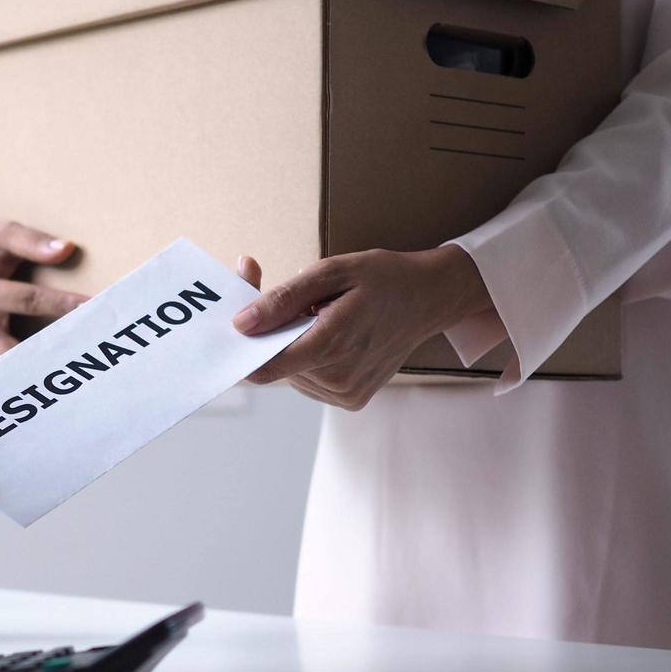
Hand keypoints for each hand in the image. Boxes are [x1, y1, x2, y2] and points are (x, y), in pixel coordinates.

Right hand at [0, 206, 89, 365]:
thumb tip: (67, 249)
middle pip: (12, 352)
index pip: (26, 301)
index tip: (94, 306)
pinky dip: (24, 374)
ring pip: (6, 370)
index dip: (61, 304)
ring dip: (38, 370)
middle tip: (86, 354)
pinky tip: (52, 369)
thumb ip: (30, 240)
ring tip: (75, 366)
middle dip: (48, 356)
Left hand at [234, 246, 491, 409]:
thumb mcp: (332, 272)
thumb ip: (282, 299)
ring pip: (290, 373)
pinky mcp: (351, 400)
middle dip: (272, 334)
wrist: (429, 299)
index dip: (244, 346)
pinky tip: (331, 336)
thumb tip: (241, 324)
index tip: (240, 318)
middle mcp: (339, 379)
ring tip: (322, 318)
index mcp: (334, 345)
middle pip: (276, 366)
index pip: (264, 367)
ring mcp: (346, 394)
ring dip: (293, 345)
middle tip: (294, 300)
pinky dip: (309, 357)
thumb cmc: (382, 278)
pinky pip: (308, 380)